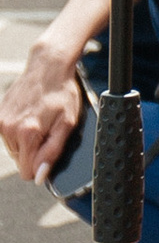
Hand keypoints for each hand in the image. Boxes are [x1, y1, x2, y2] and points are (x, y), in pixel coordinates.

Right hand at [2, 39, 82, 185]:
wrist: (48, 66)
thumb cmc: (62, 93)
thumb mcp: (67, 124)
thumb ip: (52, 153)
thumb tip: (39, 176)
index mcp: (27, 134)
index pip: (26, 171)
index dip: (40, 165)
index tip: (49, 149)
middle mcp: (9, 129)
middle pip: (20, 160)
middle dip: (34, 150)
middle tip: (47, 129)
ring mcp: (1, 121)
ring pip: (14, 148)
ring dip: (26, 140)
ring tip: (39, 120)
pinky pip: (8, 135)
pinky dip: (19, 130)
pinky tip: (30, 115)